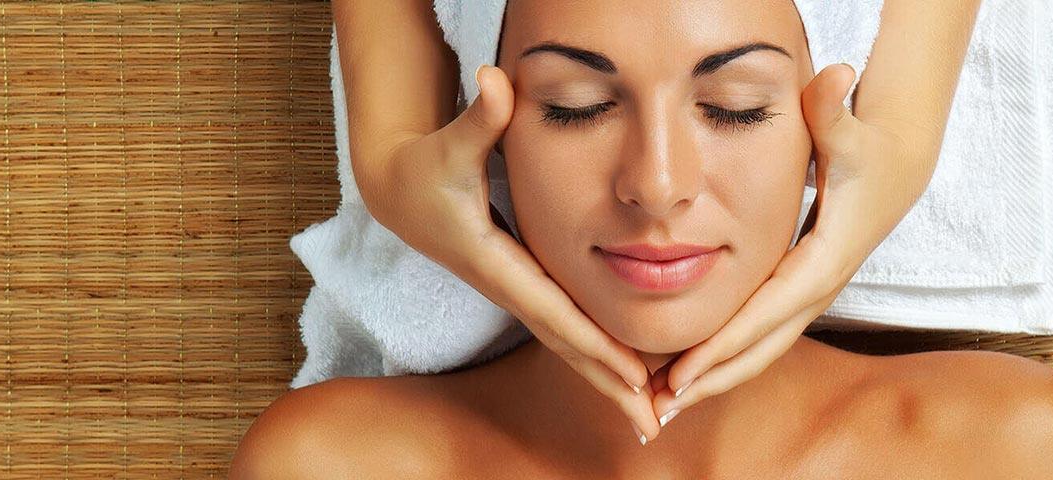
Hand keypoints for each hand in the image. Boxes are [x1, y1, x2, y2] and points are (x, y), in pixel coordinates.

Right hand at [352, 65, 661, 442]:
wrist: (398, 191)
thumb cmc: (426, 165)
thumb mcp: (450, 142)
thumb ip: (478, 117)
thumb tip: (495, 81)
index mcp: (498, 263)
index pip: (556, 313)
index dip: (595, 346)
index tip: (631, 378)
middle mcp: (512, 286)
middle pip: (568, 345)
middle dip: (609, 385)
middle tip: (654, 422)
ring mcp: (520, 290)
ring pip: (570, 344)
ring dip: (609, 380)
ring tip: (651, 414)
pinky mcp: (526, 285)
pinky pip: (569, 328)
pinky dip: (598, 356)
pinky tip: (630, 375)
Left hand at [652, 64, 935, 424]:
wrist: (897, 165)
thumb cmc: (867, 147)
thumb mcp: (850, 128)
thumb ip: (835, 108)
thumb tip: (838, 74)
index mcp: (822, 259)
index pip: (765, 314)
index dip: (722, 346)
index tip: (681, 374)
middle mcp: (816, 287)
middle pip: (760, 349)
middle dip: (710, 381)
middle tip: (657, 409)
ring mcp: (809, 294)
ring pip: (759, 351)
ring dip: (713, 379)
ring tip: (661, 403)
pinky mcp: (798, 291)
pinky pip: (759, 336)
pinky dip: (725, 359)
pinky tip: (688, 373)